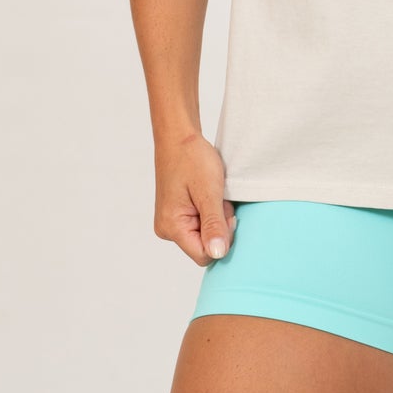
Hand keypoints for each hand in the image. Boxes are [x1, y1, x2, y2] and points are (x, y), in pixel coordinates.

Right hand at [153, 130, 238, 266]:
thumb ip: (213, 224)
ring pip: (203, 234)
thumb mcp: (209, 191)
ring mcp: (171, 222)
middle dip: (218, 225)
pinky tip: (207, 193)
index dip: (221, 238)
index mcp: (172, 227)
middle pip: (204, 245)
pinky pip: (199, 223)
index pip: (204, 255)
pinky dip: (209, 210)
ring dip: (215, 216)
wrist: (179, 136)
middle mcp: (167, 229)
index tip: (225, 212)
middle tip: (218, 199)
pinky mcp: (176, 214)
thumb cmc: (192, 158)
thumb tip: (217, 255)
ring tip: (212, 193)